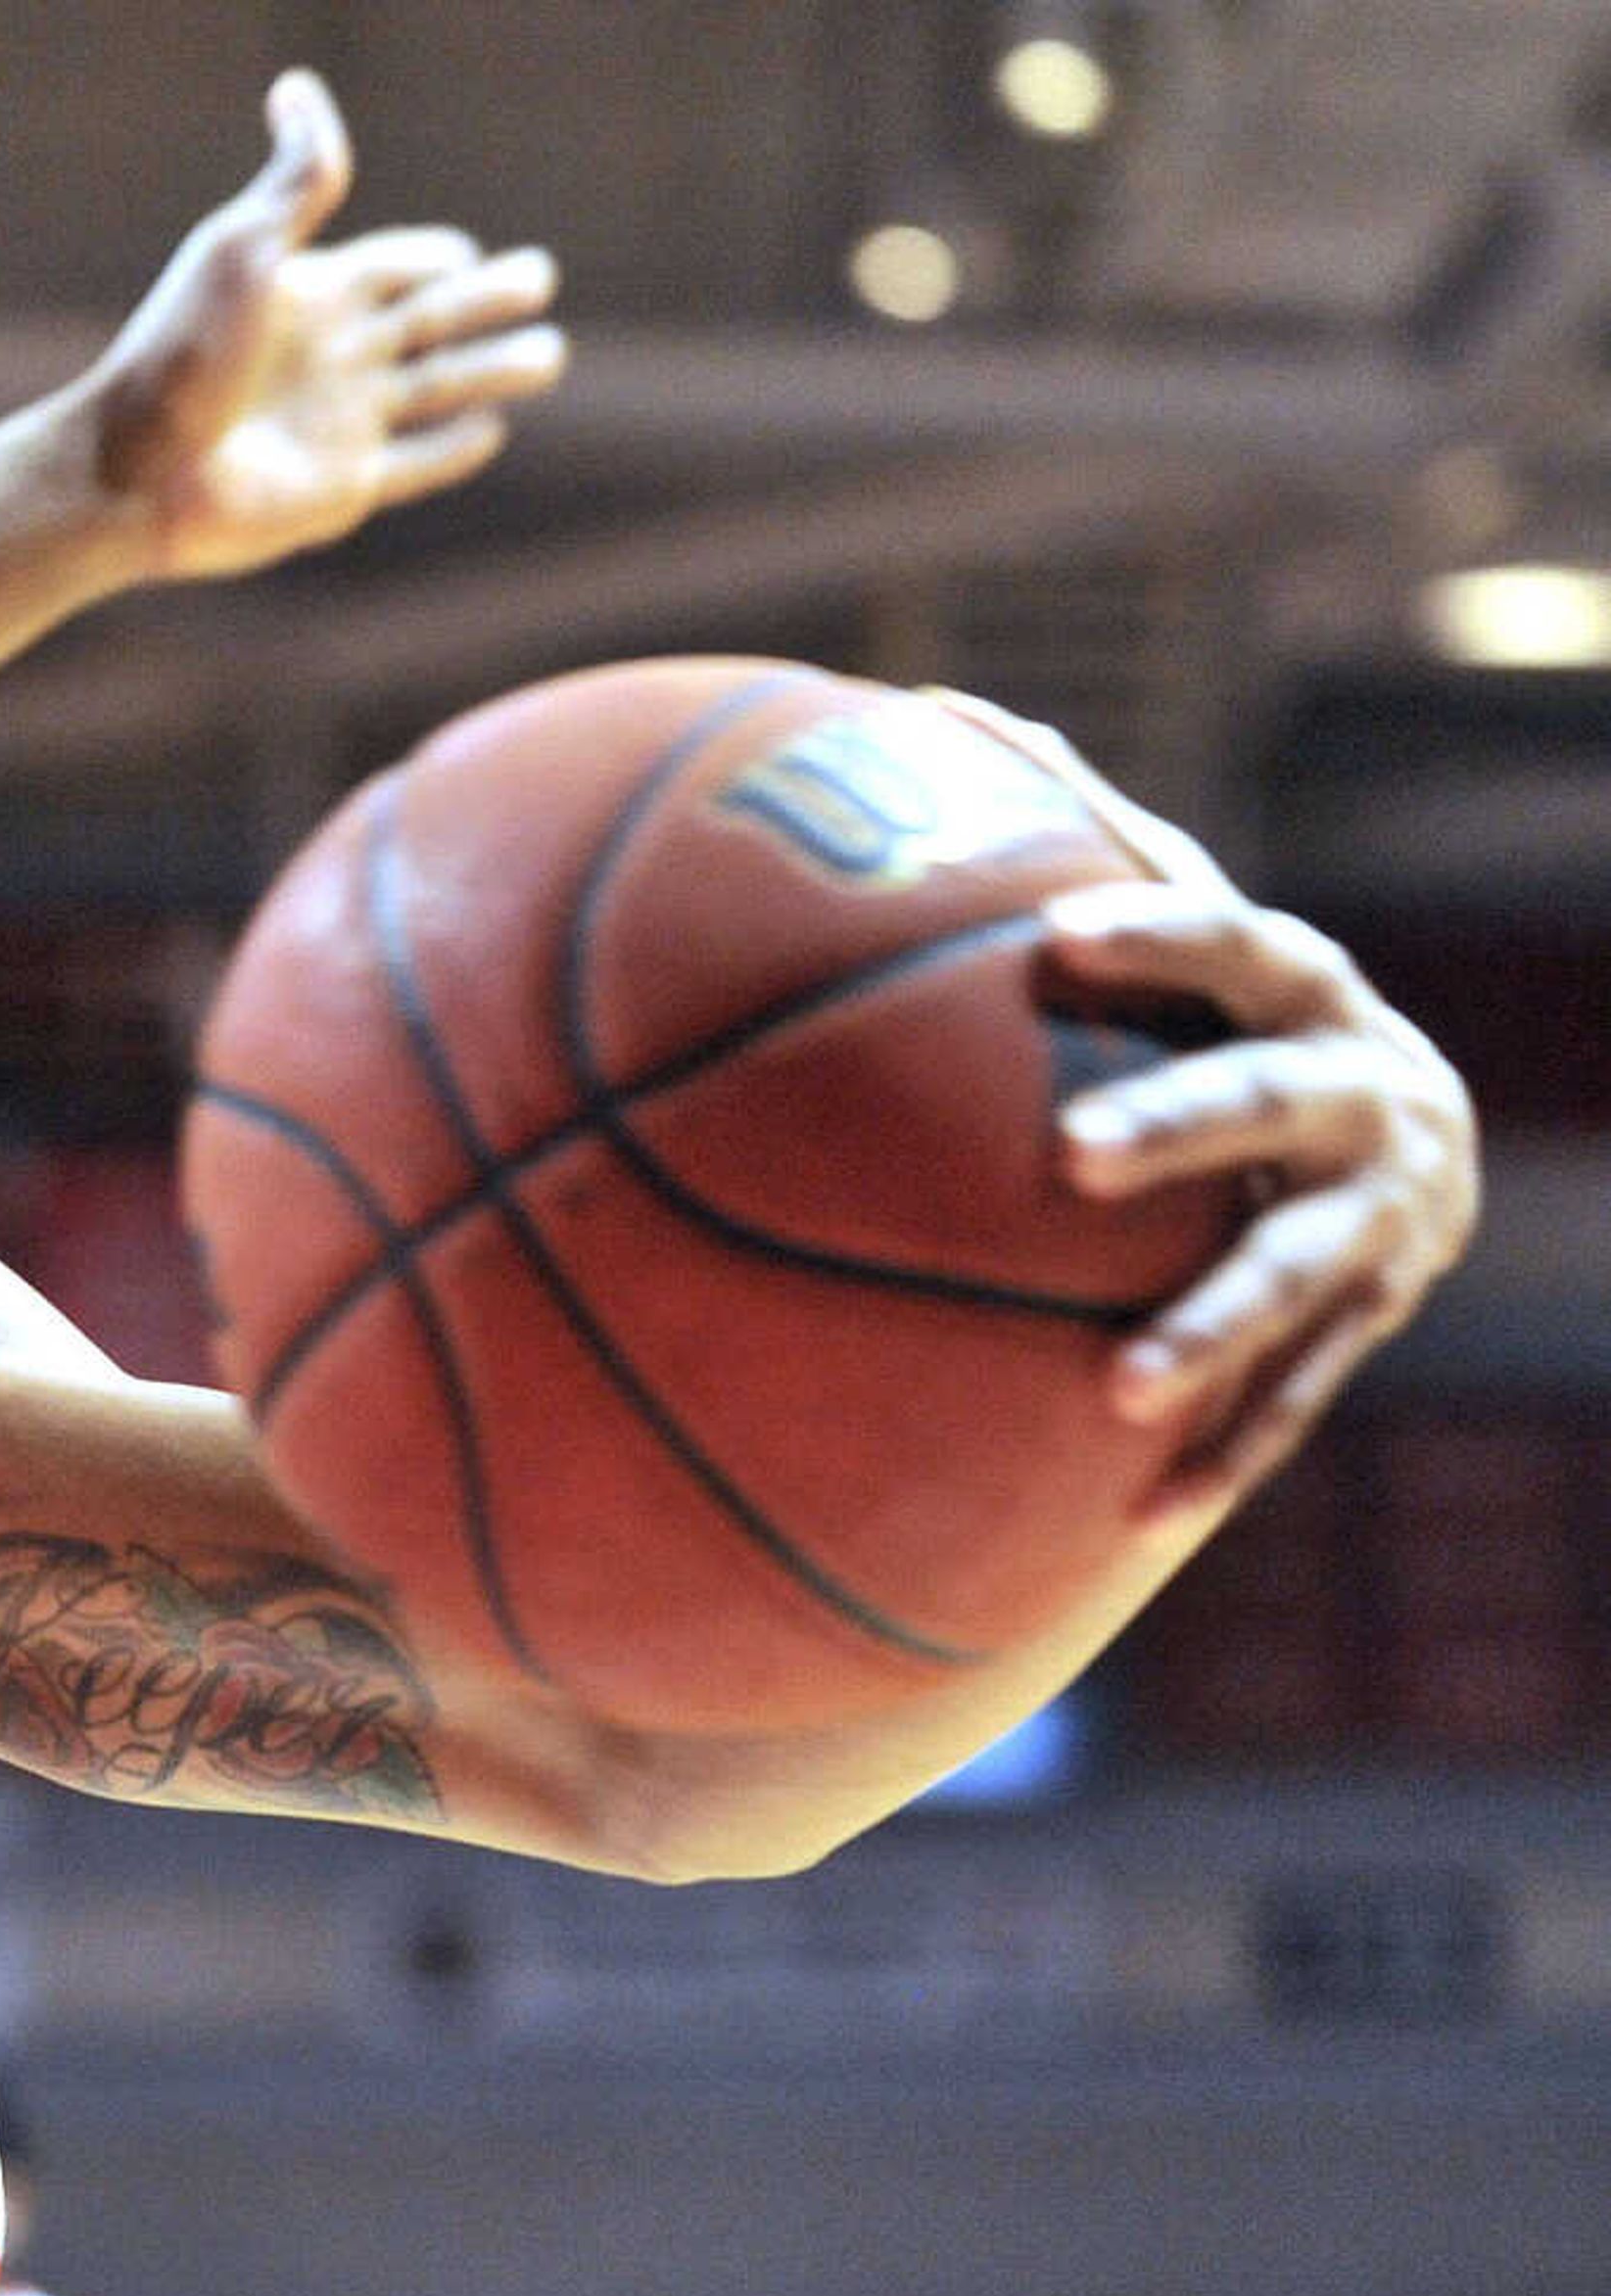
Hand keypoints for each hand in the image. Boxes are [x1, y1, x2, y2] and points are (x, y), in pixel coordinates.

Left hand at [75, 70, 563, 579]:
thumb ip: (296, 179)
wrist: (136, 474)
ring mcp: (340, 424)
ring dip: (494, 369)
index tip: (466, 251)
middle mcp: (331, 356)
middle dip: (488, 300)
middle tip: (540, 277)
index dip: (433, 254)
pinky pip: (414, 464)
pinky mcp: (343, 489)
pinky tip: (490, 429)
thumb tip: (297, 86)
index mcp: (311, 294)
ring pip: (439, 387)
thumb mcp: (244, 248)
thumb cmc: (182, 355)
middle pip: (430, 319)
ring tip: (548, 355)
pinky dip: (455, 448)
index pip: (392, 264)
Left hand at [1046, 878, 1475, 1500]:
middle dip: (1180, 1125)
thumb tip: (954, 712)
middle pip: (1271, 1099)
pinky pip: (1304, 1389)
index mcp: (1304, 986)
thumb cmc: (1244, 1014)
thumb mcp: (1193, 925)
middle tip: (1067, 1157)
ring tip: (1119, 1385)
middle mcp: (1362, 1088)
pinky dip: (1232, 1446)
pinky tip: (1148, 1511)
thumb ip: (1091, 834)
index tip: (1051, 939)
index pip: (1235, 939)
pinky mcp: (1374, 1313)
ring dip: (1214, 1324)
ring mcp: (1381, 1209)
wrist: (1414, 1138)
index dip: (1155, 933)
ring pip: (1299, 1267)